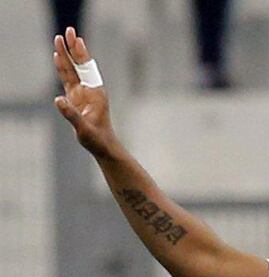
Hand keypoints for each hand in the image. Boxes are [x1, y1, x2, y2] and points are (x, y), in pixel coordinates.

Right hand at [53, 27, 117, 157]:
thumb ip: (71, 115)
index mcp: (95, 94)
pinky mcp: (76, 98)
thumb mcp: (84, 128)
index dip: (80, 54)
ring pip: (73, 70)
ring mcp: (83, 93)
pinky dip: (63, 68)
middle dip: (73, 48)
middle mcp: (90, 90)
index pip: (86, 69)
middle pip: (79, 65)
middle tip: (68, 31)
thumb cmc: (97, 139)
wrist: (103, 146)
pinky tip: (58, 58)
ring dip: (66, 55)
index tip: (76, 39)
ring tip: (59, 39)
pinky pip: (68, 79)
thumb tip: (58, 100)